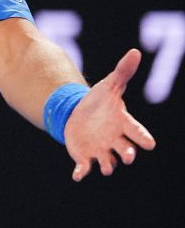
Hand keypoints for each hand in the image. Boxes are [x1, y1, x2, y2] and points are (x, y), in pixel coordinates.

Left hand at [63, 49, 155, 180]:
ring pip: (108, 162)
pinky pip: (85, 168)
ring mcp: (101, 150)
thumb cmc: (99, 101)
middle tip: (129, 157)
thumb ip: (122, 72)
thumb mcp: (109, 85)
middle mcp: (116, 141)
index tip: (149, 144)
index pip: (137, 132)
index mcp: (123, 124)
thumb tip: (134, 51)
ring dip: (107, 165)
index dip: (143, 138)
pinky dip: (82, 172)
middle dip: (128, 154)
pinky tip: (78, 175)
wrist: (78, 114)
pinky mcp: (85, 157)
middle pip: (126, 150)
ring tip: (105, 168)